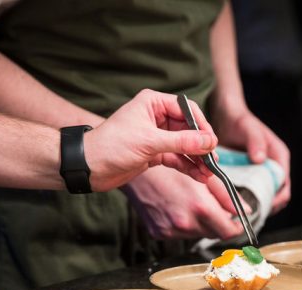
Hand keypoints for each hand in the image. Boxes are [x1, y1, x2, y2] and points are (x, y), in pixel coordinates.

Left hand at [85, 89, 218, 191]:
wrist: (88, 167)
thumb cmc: (111, 146)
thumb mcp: (149, 142)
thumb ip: (181, 142)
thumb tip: (209, 141)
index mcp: (153, 103)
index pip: (187, 109)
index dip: (201, 125)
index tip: (211, 142)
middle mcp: (156, 117)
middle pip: (189, 129)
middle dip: (201, 146)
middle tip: (213, 160)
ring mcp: (156, 136)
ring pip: (185, 146)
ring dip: (197, 159)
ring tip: (209, 173)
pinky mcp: (154, 153)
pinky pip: (177, 158)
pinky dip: (188, 167)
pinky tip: (199, 176)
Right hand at [124, 166, 243, 239]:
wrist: (137, 170)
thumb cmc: (171, 166)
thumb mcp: (204, 176)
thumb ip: (227, 196)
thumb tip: (246, 210)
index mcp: (199, 207)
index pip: (228, 232)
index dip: (235, 228)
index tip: (237, 223)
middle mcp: (185, 223)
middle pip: (213, 234)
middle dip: (218, 224)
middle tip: (215, 209)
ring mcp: (170, 230)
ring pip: (197, 235)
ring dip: (201, 224)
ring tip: (192, 204)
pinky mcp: (158, 233)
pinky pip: (179, 234)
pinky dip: (184, 224)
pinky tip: (177, 208)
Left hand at [212, 106, 290, 212]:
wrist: (226, 117)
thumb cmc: (240, 120)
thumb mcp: (248, 128)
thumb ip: (256, 142)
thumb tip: (260, 160)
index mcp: (279, 157)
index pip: (284, 186)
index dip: (274, 200)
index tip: (259, 207)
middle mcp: (273, 167)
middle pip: (275, 195)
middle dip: (264, 207)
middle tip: (246, 215)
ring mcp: (261, 173)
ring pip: (263, 196)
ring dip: (253, 205)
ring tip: (238, 212)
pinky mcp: (249, 176)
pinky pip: (250, 192)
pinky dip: (244, 199)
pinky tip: (232, 204)